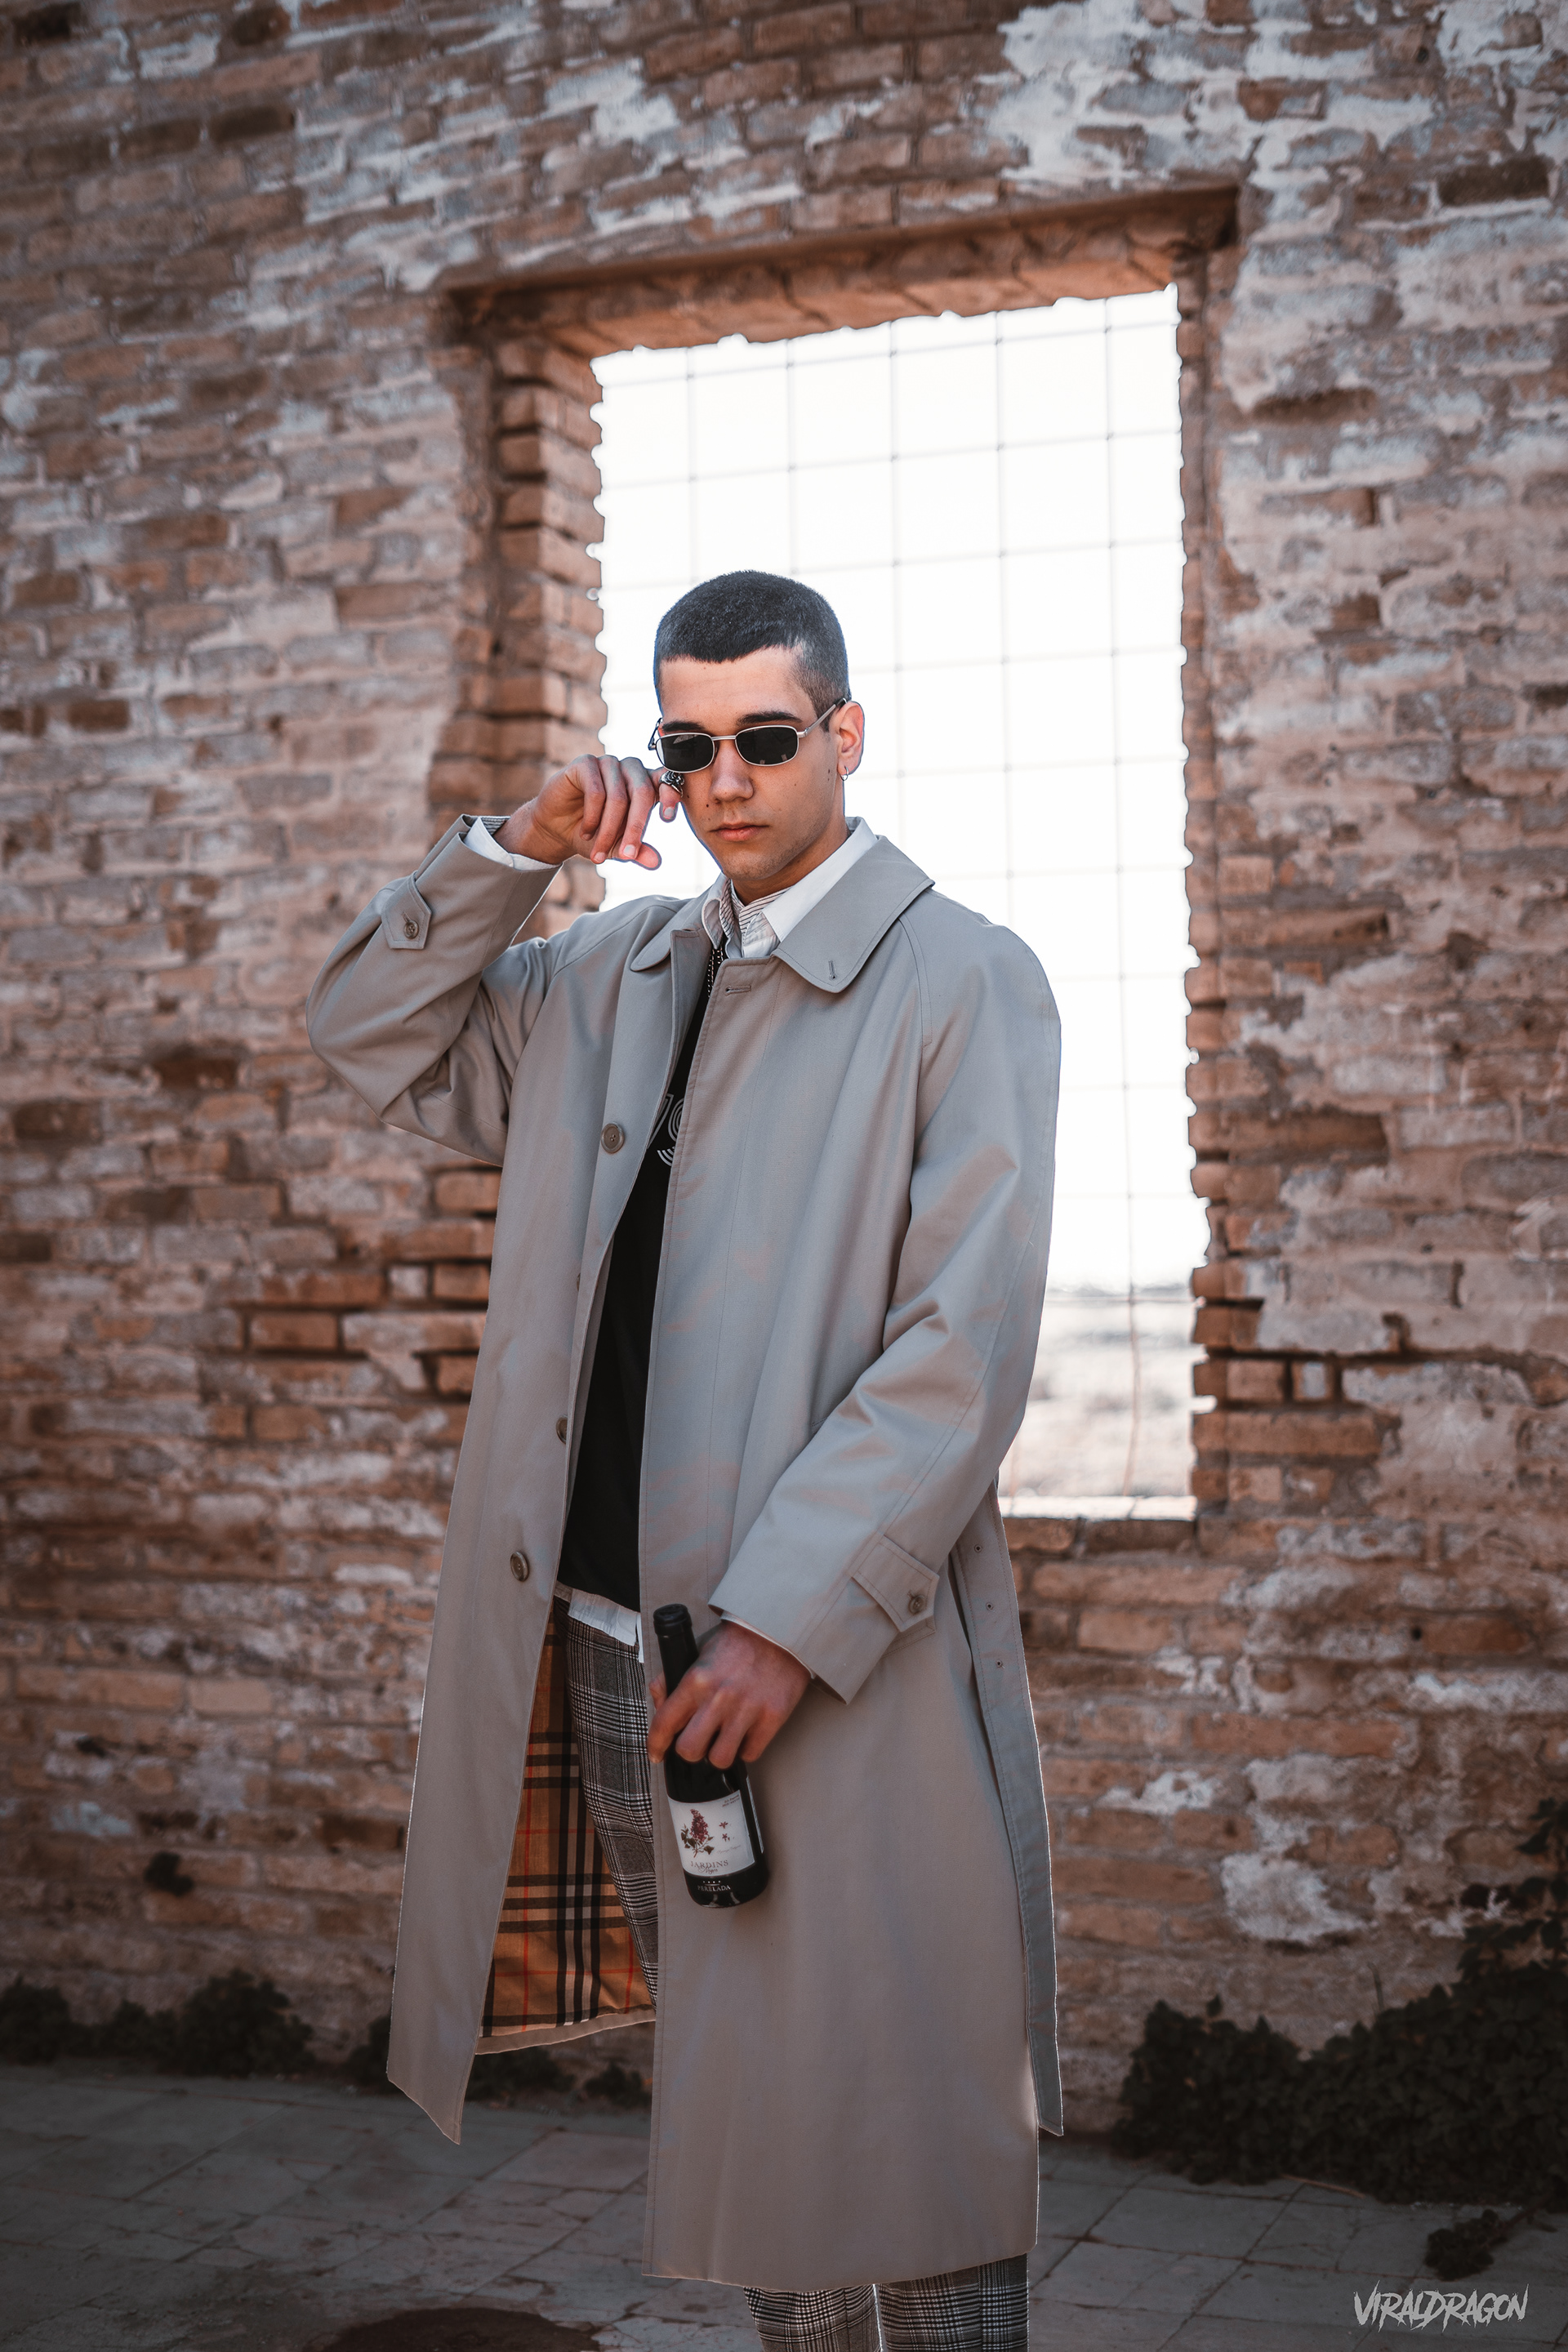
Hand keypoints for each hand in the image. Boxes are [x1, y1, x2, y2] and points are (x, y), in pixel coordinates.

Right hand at [495, 754, 681, 869]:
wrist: (556, 829)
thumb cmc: (592, 834)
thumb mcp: (616, 847)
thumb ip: (637, 851)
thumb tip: (656, 862)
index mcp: (644, 783)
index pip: (665, 781)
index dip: (670, 795)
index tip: (668, 818)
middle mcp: (629, 769)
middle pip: (642, 792)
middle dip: (635, 828)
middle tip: (627, 856)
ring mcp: (607, 763)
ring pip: (618, 797)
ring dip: (608, 831)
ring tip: (598, 852)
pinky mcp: (585, 764)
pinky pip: (596, 792)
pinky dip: (592, 818)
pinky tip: (586, 833)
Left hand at [647, 1622, 809, 1770]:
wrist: (778, 1630)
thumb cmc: (736, 1642)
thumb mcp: (696, 1651)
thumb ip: (672, 1677)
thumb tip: (659, 1702)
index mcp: (696, 1679)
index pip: (664, 1723)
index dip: (656, 1745)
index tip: (657, 1754)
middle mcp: (719, 1697)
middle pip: (689, 1750)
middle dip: (690, 1751)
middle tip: (698, 1742)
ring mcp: (747, 1709)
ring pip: (720, 1759)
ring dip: (718, 1753)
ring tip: (723, 1739)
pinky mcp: (772, 1717)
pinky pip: (750, 1754)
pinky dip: (745, 1749)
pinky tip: (745, 1734)